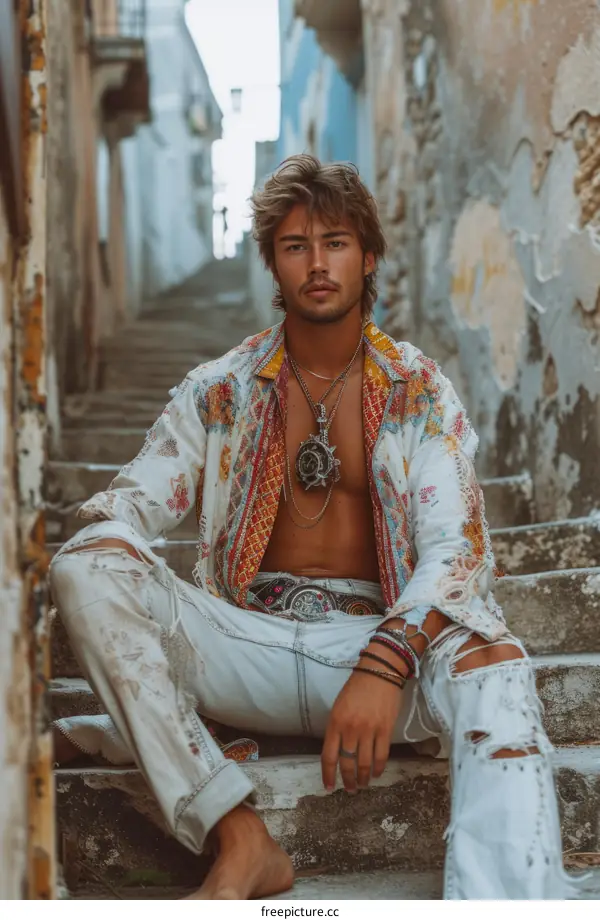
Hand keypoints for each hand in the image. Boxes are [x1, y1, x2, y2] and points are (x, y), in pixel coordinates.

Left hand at [321, 664, 404, 794]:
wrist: (380, 672)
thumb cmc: (357, 687)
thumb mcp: (339, 706)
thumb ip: (337, 728)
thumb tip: (338, 751)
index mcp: (335, 722)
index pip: (328, 755)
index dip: (328, 774)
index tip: (329, 787)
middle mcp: (350, 729)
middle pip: (347, 763)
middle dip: (347, 780)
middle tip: (350, 790)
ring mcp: (369, 730)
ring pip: (364, 763)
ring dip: (363, 778)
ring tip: (362, 785)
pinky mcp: (385, 730)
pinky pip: (381, 756)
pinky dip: (378, 768)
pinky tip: (376, 774)